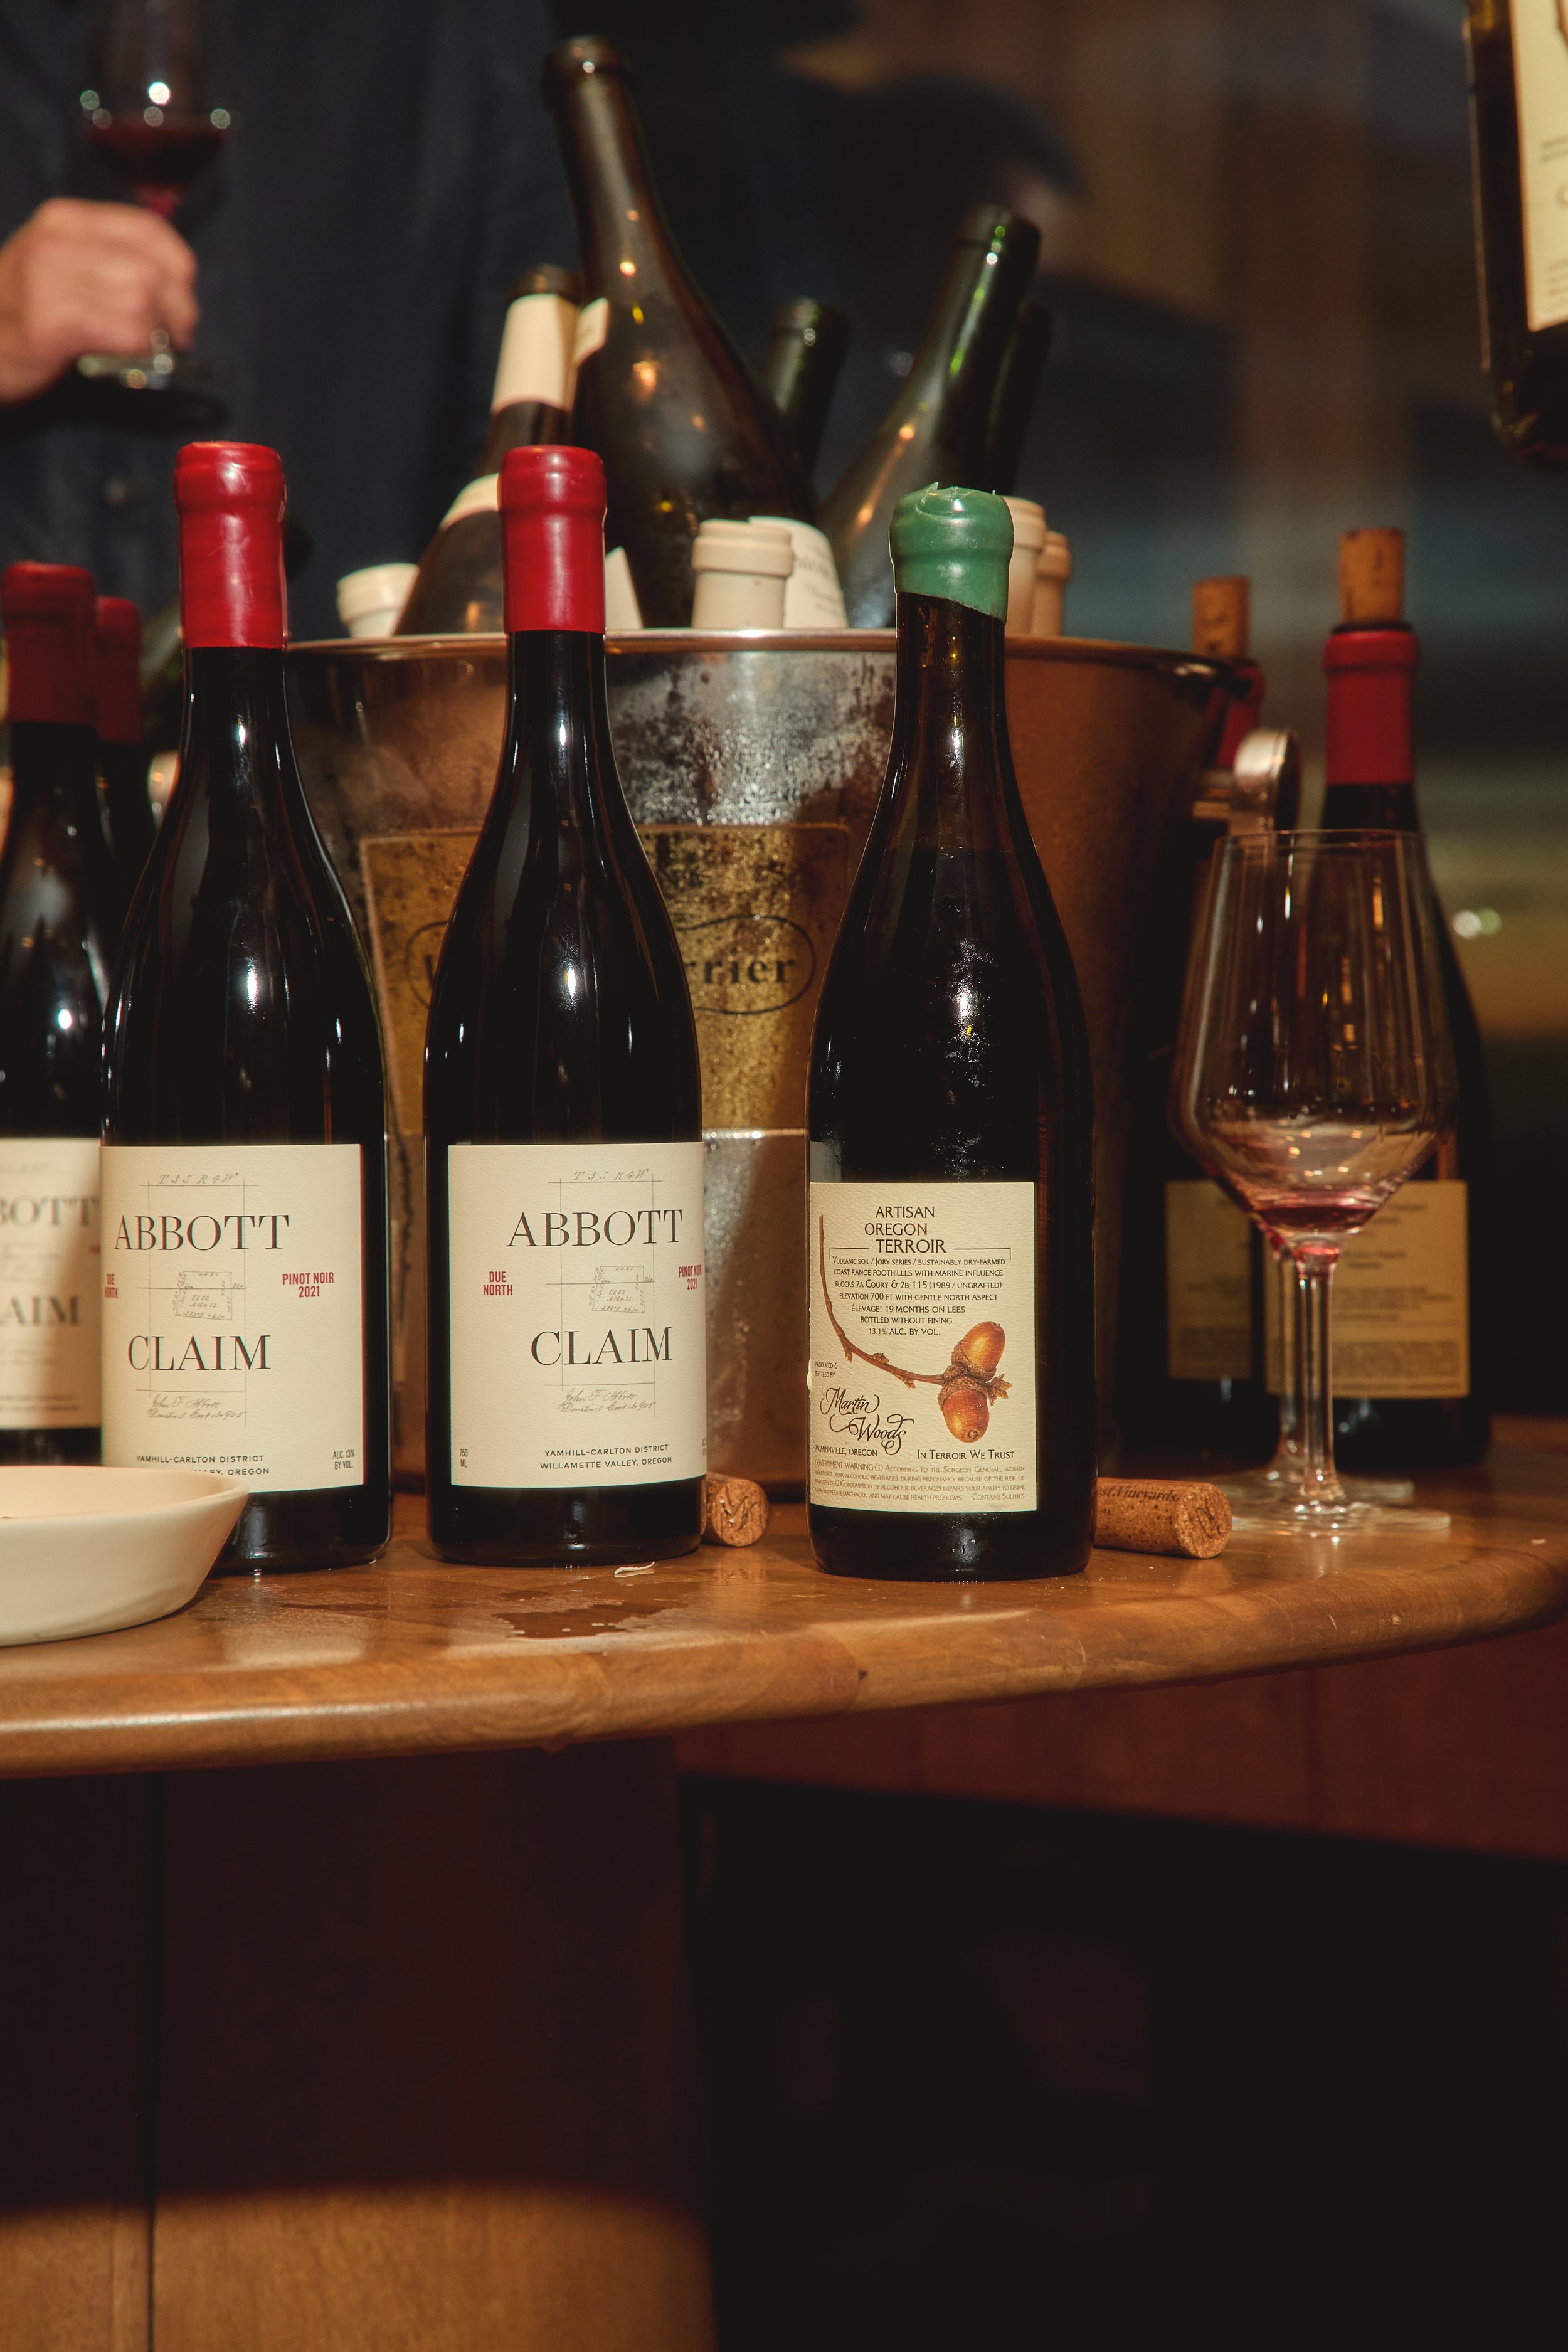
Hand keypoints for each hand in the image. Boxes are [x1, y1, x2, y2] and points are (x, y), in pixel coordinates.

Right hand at [0, 198, 198, 403]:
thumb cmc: (23, 314)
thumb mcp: (60, 267)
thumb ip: (108, 261)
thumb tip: (174, 287)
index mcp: (65, 219)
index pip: (147, 228)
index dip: (179, 266)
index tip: (183, 297)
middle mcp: (56, 240)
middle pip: (152, 268)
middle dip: (178, 308)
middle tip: (176, 337)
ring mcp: (49, 279)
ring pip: (142, 298)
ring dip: (159, 333)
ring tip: (151, 350)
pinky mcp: (50, 322)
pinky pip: (124, 330)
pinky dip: (139, 349)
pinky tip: (130, 359)